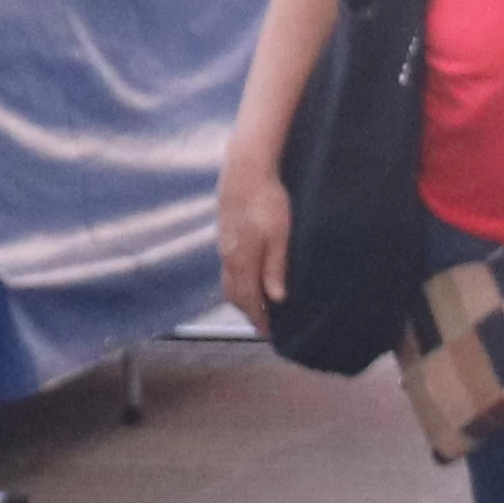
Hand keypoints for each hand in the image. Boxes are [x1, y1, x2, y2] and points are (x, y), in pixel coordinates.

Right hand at [217, 172, 289, 320]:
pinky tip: (249, 274)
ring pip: (229, 281)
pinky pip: (228, 267)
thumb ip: (275, 267)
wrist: (245, 170)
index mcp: (242, 261)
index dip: (258, 318)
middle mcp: (228, 257)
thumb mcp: (279, 235)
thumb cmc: (267, 201)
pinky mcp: (225, 234)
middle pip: (234, 295)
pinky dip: (238, 280)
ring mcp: (224, 245)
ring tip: (257, 302)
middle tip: (263, 323)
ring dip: (242, 296)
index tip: (268, 332)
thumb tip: (276, 298)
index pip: (248, 300)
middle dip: (247, 311)